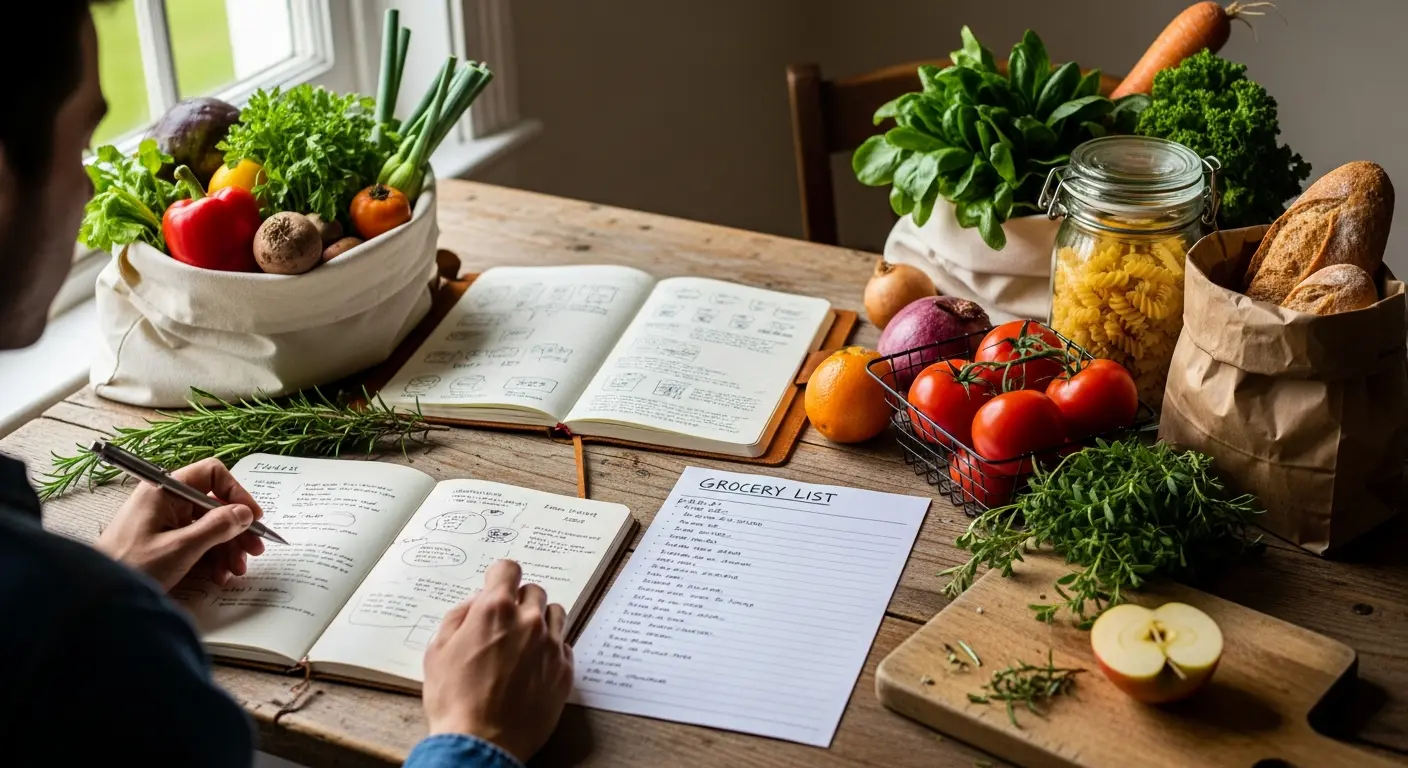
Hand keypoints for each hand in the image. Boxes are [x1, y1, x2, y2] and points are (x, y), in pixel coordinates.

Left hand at [96, 457, 265, 591]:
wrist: (97, 596)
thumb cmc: (129, 566)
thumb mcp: (180, 548)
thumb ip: (216, 528)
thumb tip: (244, 514)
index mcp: (164, 491)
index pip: (211, 475)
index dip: (236, 493)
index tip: (252, 517)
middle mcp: (166, 501)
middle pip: (214, 504)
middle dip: (236, 528)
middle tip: (254, 549)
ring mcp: (165, 522)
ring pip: (210, 526)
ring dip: (228, 548)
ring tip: (234, 570)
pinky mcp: (164, 541)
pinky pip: (198, 542)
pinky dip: (213, 558)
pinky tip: (218, 575)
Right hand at [422, 559, 573, 762]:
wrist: (482, 742)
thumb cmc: (454, 700)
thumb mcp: (437, 651)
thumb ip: (458, 617)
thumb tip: (475, 603)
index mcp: (495, 610)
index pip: (509, 569)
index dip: (500, 577)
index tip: (497, 586)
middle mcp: (528, 621)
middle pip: (533, 591)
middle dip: (519, 601)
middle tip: (505, 623)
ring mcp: (550, 645)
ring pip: (554, 613)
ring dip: (540, 620)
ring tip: (524, 642)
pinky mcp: (564, 669)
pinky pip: (563, 644)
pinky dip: (550, 648)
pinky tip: (534, 666)